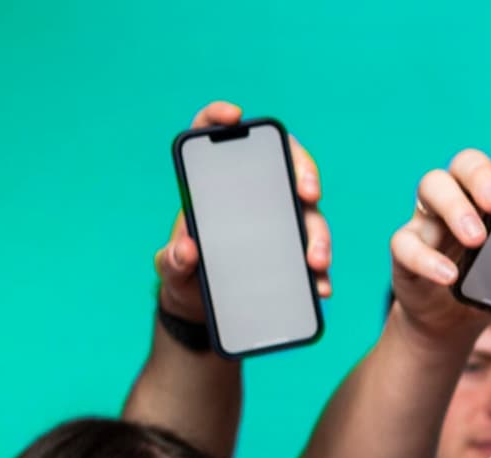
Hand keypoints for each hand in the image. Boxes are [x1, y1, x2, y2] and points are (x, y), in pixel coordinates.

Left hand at [157, 101, 331, 323]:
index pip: (214, 136)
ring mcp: (279, 223)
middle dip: (303, 171)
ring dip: (318, 234)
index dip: (219, 118)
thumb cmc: (184, 274)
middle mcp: (253, 195)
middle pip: (284, 165)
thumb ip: (172, 259)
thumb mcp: (170, 268)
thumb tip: (187, 248)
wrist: (200, 308)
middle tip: (308, 193)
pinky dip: (320, 274)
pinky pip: (314, 256)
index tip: (234, 116)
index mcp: (214, 185)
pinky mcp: (294, 254)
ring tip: (314, 261)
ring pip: (309, 214)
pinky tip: (319, 287)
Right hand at [389, 125, 490, 345]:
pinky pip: (406, 243)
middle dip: (481, 175)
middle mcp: (461, 197)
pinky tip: (448, 275)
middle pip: (464, 162)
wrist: (453, 324)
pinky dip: (426, 258)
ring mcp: (430, 221)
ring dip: (455, 208)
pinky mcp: (407, 251)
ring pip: (431, 186)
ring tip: (477, 237)